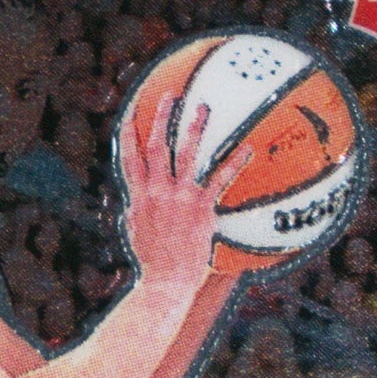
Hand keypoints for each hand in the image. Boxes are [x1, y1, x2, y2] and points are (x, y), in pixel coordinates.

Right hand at [116, 83, 253, 300]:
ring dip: (194, 128)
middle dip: (162, 118)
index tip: (131, 113)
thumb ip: (136, 207)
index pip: (128, 158)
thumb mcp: (135, 229)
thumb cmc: (152, 260)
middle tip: (170, 96)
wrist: (166, 281)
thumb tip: (134, 197)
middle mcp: (157, 192)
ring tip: (203, 108)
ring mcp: (179, 198)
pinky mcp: (201, 208)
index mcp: (138, 197)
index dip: (128, 133)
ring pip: (186, 155)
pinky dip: (234, 162)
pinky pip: (219, 179)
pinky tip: (247, 149)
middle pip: (156, 147)